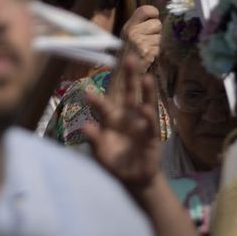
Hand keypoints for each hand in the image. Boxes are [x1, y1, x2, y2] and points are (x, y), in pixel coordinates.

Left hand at [83, 48, 160, 191]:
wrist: (134, 178)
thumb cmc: (115, 162)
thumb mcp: (100, 153)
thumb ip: (94, 139)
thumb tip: (84, 126)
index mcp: (111, 119)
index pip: (103, 105)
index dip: (96, 100)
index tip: (87, 91)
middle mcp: (127, 116)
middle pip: (128, 93)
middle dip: (129, 77)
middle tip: (130, 59)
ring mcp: (141, 124)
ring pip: (144, 103)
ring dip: (146, 91)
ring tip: (146, 77)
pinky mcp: (152, 136)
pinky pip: (151, 125)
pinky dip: (149, 116)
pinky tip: (146, 108)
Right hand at [120, 4, 161, 71]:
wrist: (122, 75)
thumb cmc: (128, 54)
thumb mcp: (129, 35)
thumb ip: (139, 25)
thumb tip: (156, 16)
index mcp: (128, 26)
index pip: (145, 10)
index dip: (153, 13)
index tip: (153, 18)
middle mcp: (133, 32)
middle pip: (157, 23)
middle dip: (157, 31)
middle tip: (149, 39)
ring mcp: (140, 42)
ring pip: (160, 36)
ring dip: (158, 43)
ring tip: (148, 49)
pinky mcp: (147, 52)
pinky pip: (160, 47)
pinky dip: (157, 52)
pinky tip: (149, 56)